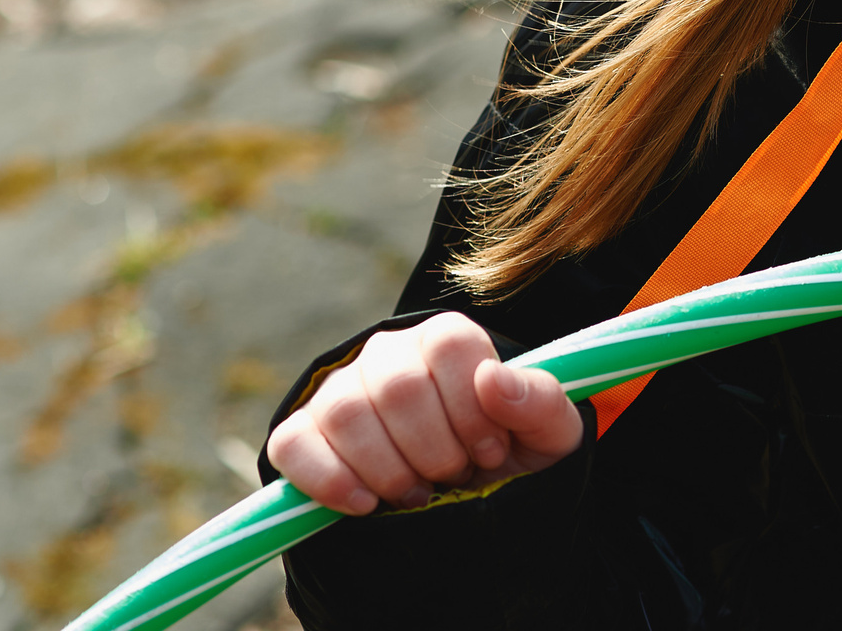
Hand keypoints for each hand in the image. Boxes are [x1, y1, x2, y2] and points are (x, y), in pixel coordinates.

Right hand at [264, 312, 582, 515]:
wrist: (459, 494)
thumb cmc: (506, 452)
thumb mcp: (547, 434)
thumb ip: (539, 402)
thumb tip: (493, 379)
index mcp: (447, 338)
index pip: (449, 346)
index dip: (472, 409)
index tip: (490, 451)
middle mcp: (389, 351)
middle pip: (399, 386)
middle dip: (434, 449)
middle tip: (454, 476)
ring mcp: (340, 389)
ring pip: (346, 413)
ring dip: (388, 469)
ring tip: (418, 492)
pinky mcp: (302, 430)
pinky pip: (294, 443)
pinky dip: (329, 479)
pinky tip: (366, 504)